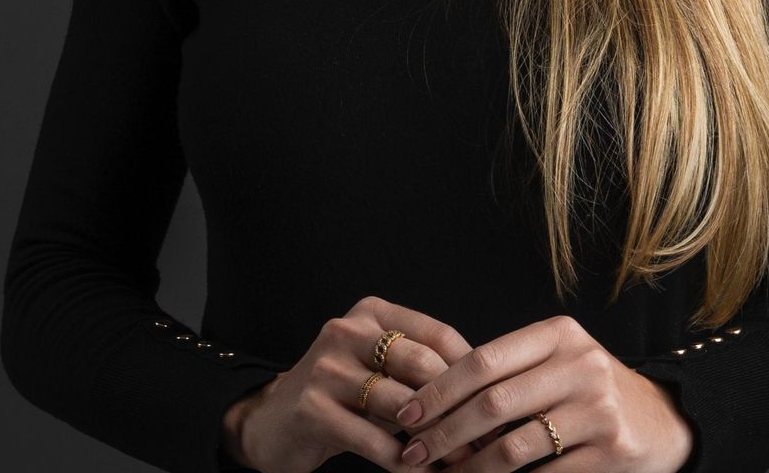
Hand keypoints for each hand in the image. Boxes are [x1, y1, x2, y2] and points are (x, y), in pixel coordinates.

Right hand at [228, 294, 489, 471]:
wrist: (273, 422)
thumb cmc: (344, 396)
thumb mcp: (380, 370)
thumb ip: (421, 369)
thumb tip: (485, 393)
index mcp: (373, 312)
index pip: (437, 334)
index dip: (470, 371)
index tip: (495, 403)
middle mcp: (348, 330)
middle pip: (422, 364)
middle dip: (456, 406)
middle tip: (482, 439)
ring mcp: (327, 367)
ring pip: (401, 403)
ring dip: (434, 439)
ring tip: (458, 462)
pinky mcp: (312, 407)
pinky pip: (372, 438)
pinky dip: (402, 460)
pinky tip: (418, 472)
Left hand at [391, 314, 694, 471]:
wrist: (663, 419)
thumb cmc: (590, 390)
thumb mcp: (557, 362)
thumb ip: (509, 372)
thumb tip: (431, 400)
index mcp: (558, 334)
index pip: (483, 359)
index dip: (439, 389)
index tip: (406, 414)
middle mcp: (580, 364)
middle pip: (493, 402)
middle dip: (444, 432)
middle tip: (411, 455)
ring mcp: (598, 408)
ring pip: (514, 446)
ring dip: (469, 470)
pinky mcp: (612, 450)